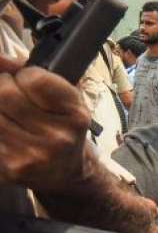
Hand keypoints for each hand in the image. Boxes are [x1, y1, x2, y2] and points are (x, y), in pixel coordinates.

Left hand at [0, 57, 91, 194]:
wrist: (67, 174)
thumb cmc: (65, 130)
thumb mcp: (67, 100)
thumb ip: (37, 75)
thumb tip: (0, 58)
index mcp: (75, 115)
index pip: (34, 79)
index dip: (23, 74)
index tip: (24, 79)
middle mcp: (56, 137)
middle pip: (4, 93)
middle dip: (1, 86)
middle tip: (8, 91)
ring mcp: (30, 155)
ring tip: (8, 110)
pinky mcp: (9, 167)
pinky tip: (6, 125)